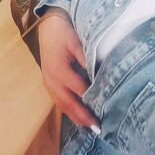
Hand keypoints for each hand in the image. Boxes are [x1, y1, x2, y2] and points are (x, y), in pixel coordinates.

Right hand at [38, 8, 100, 131]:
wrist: (48, 26)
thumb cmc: (64, 32)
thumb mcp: (76, 42)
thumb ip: (86, 58)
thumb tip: (99, 74)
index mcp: (59, 70)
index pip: (79, 89)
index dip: (92, 99)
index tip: (105, 108)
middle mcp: (52, 81)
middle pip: (69, 103)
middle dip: (83, 116)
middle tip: (98, 127)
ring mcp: (49, 83)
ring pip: (62, 105)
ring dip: (76, 117)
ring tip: (90, 128)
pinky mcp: (49, 83)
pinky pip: (59, 101)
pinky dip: (69, 110)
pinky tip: (78, 117)